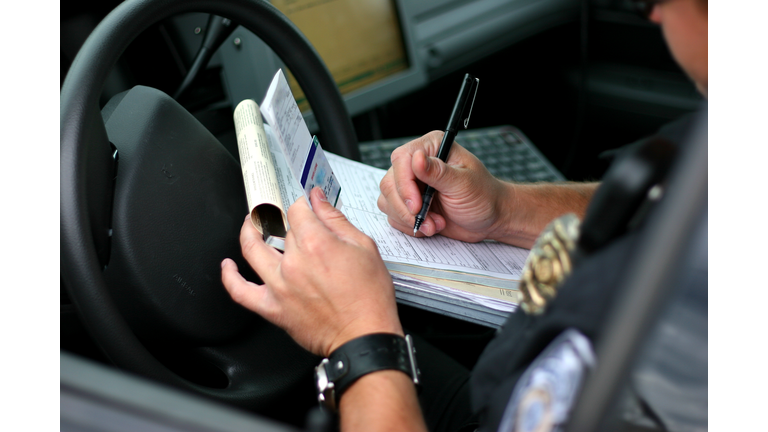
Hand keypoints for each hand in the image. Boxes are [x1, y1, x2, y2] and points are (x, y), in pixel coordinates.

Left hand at [221, 188, 402, 356]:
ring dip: (248, 232)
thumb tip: (319, 200)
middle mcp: (293, 263)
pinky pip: (240, 292)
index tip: (306, 205)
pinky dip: (230, 277)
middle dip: (287, 221)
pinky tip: (228, 266)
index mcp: (316, 244)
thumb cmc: (369, 298)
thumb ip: (336, 220)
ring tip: (250, 225)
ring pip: (251, 250)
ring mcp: (279, 286)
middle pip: (280, 230)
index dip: (302, 203)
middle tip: (292, 220)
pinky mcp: (273, 308)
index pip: (297, 210)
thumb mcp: (364, 248)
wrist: (365, 336)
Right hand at [377, 131, 509, 242]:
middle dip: (406, 207)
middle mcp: (418, 163)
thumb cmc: (484, 196)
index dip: (404, 184)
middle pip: (390, 182)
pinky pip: (394, 215)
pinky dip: (410, 225)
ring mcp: (412, 184)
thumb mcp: (464, 184)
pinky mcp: (409, 203)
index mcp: (432, 147)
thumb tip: (416, 159)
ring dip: (409, 219)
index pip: (402, 159)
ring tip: (435, 224)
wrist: (490, 218)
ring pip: (388, 200)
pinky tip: (431, 226)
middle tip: (427, 219)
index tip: (416, 205)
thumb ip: (438, 172)